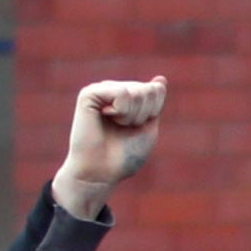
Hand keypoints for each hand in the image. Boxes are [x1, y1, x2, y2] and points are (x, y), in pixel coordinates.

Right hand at [52, 78, 167, 218]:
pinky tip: (106, 117)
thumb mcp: (148, 126)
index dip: (153, 113)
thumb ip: (155, 102)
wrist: (102, 171)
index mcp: (130, 98)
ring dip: (132, 116)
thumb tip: (160, 79)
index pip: (156, 91)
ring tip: (116, 125)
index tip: (139, 127)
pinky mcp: (89, 93)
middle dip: (144, 115)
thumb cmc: (125, 154)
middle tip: (125, 128)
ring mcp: (101, 90)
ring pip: (136, 91)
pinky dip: (121, 111)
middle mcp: (115, 90)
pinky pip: (120, 92)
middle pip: (148, 90)